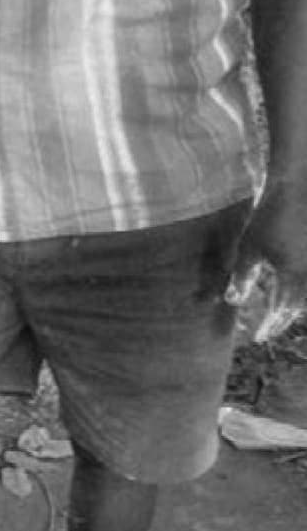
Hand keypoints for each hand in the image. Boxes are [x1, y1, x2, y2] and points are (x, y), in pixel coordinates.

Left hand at [226, 182, 306, 341]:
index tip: (259, 339)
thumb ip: (242, 277)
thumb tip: (230, 302)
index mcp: (292, 275)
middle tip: (268, 332)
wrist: (295, 191)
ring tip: (280, 318)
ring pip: (306, 297)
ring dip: (294, 310)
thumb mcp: (249, 249)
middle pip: (298, 307)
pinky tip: (291, 295)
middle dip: (282, 321)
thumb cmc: (267, 219)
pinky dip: (300, 294)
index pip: (282, 310)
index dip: (270, 326)